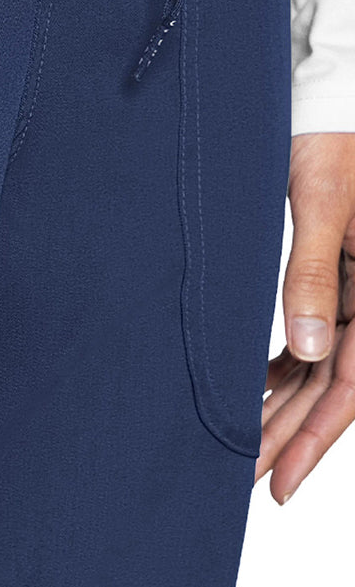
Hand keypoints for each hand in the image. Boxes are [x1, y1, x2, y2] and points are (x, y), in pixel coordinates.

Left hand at [256, 132, 354, 501]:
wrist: (331, 104)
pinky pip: (314, 335)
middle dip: (291, 434)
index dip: (317, 439)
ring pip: (320, 365)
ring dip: (285, 405)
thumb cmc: (331, 144)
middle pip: (333, 386)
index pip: (353, 385)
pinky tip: (256, 384)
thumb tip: (307, 350)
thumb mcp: (323, 207)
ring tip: (243, 442)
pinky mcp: (336, 277)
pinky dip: (284, 365)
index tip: (279, 482)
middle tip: (244, 476)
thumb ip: (316, 276)